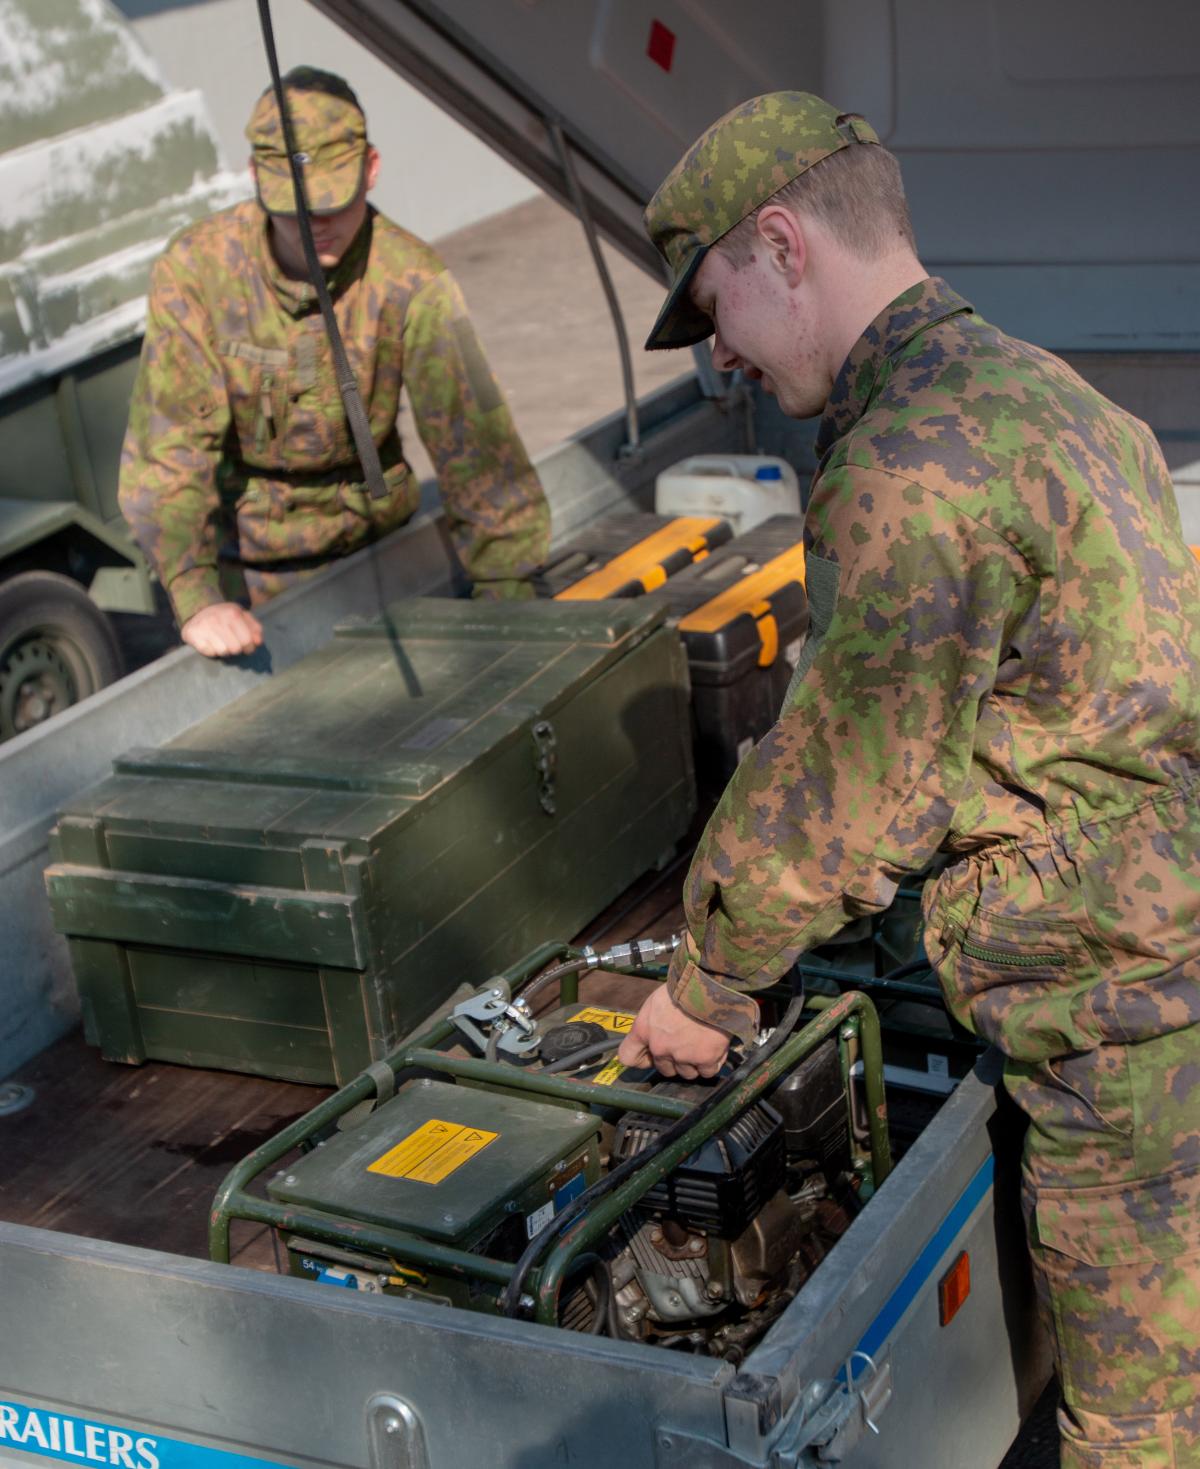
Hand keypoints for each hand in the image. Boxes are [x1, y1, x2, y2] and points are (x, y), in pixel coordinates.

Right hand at [181, 602, 263, 657]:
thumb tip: (258, 642)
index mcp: (233, 613)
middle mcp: (218, 619)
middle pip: (236, 649)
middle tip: (233, 645)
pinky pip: (209, 653)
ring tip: (221, 643)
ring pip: (223, 652)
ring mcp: (205, 627)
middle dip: (236, 649)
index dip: (249, 648)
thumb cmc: (224, 616)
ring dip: (224, 651)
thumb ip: (254, 628)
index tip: (247, 647)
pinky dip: (212, 651)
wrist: (197, 611)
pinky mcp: (193, 635)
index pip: (247, 640)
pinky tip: (211, 643)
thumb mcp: (241, 616)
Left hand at [617, 983, 732, 1078]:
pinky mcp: (704, 1060)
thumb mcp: (657, 1000)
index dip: (641, 1059)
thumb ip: (654, 1021)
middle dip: (675, 1061)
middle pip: (664, 1068)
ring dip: (694, 1063)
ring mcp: (682, 1056)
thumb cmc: (684, 987)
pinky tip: (715, 1047)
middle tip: (687, 1043)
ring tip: (703, 1042)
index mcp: (644, 1030)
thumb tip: (659, 1028)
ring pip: (687, 1073)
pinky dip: (713, 1062)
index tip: (650, 1057)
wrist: (710, 988)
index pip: (628, 1057)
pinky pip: (708, 1071)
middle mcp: (659, 1047)